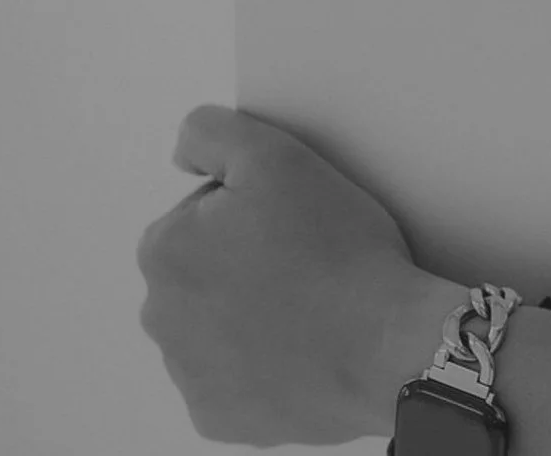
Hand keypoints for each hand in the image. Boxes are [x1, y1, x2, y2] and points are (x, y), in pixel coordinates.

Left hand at [136, 103, 428, 447]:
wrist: (389, 349)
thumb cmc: (340, 255)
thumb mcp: (275, 155)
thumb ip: (209, 133)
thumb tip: (182, 155)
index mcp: (163, 250)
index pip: (201, 215)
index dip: (252, 212)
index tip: (291, 225)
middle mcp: (160, 316)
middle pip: (203, 273)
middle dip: (243, 266)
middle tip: (305, 266)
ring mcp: (188, 374)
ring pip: (215, 329)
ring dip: (249, 318)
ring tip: (308, 310)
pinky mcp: (219, 418)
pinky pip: (233, 384)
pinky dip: (261, 370)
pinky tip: (300, 353)